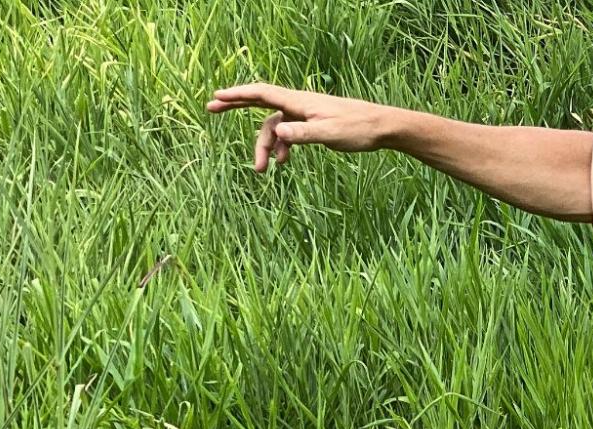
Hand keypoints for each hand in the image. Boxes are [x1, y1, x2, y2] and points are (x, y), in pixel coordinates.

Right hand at [204, 83, 394, 170]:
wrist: (381, 128)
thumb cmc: (358, 129)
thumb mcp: (330, 134)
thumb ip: (303, 134)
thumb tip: (278, 132)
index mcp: (300, 102)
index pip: (262, 93)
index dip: (237, 94)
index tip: (216, 96)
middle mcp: (299, 105)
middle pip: (261, 103)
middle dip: (236, 107)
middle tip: (211, 110)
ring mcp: (306, 116)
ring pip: (276, 127)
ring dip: (266, 147)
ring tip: (261, 170)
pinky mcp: (314, 126)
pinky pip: (289, 135)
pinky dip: (282, 148)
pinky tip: (282, 163)